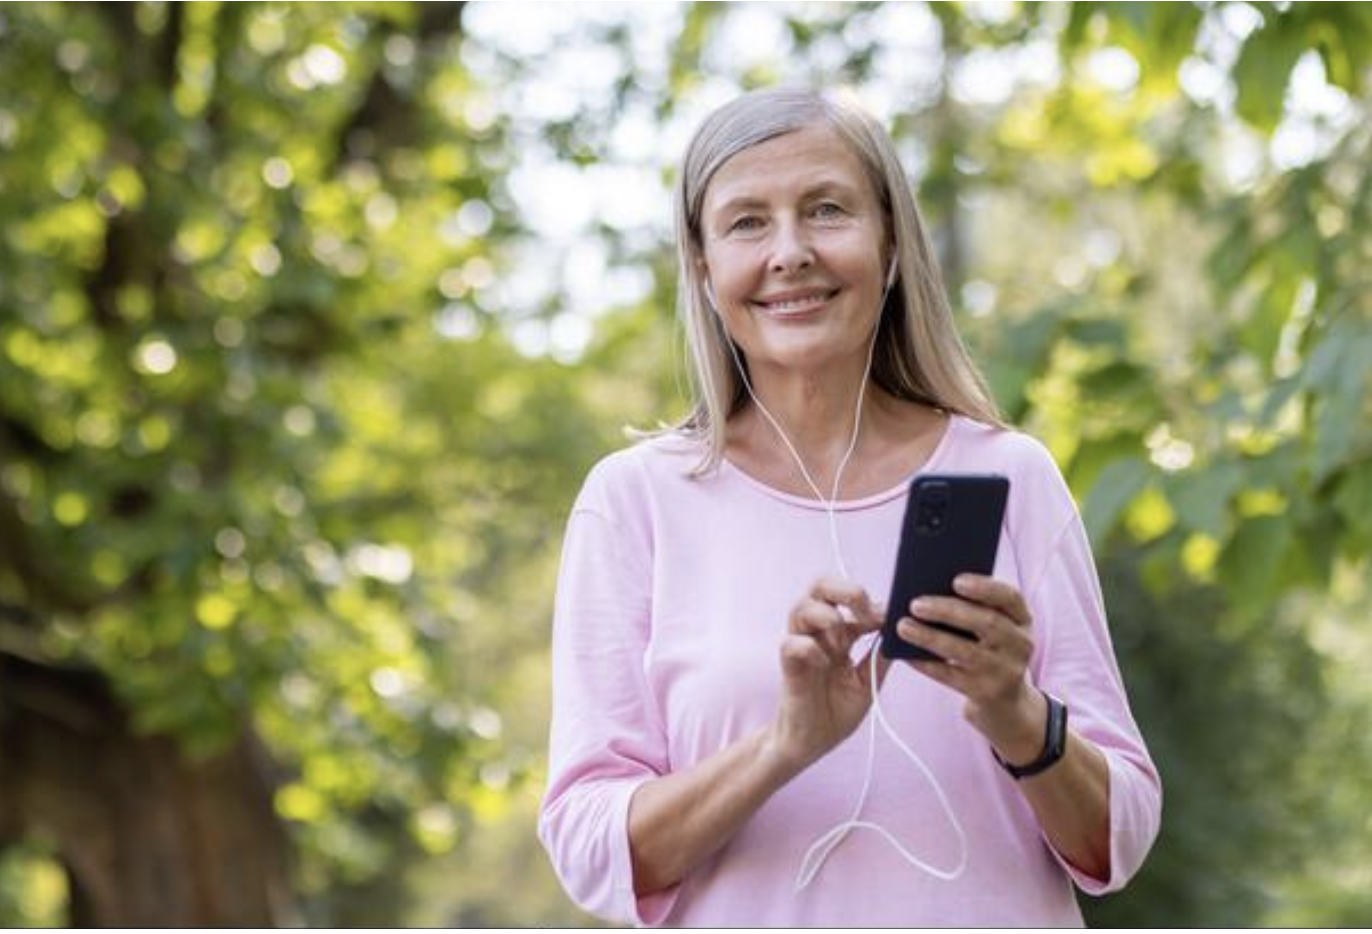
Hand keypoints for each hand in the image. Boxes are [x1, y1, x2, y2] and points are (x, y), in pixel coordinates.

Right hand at [768, 578, 887, 772]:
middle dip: (845, 590)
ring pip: (801, 607)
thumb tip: (901, 630)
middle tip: (864, 612)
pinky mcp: (788, 666)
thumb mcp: (868, 680)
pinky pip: (791, 643)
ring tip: (842, 644)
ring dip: (829, 618)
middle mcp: (817, 632)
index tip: (889, 617)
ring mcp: (800, 646)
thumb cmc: (836, 710)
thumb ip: (880, 655)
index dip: (870, 601)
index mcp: (838, 632)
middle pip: (820, 586)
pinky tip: (824, 663)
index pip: (847, 595)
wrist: (812, 742)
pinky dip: (810, 648)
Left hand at [895, 574, 1044, 762]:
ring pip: (965, 651)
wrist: (1006, 703)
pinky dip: (926, 663)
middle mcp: (1020, 645)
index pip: (1010, 597)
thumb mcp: (996, 630)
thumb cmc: (990, 651)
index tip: (956, 580)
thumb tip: (928, 589)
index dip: (984, 588)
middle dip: (948, 611)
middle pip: (987, 622)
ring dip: (931, 637)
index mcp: (1022, 620)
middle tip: (916, 604)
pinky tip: (906, 654)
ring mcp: (1005, 671)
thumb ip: (975, 608)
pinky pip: (950, 676)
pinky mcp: (986, 693)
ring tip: (903, 626)